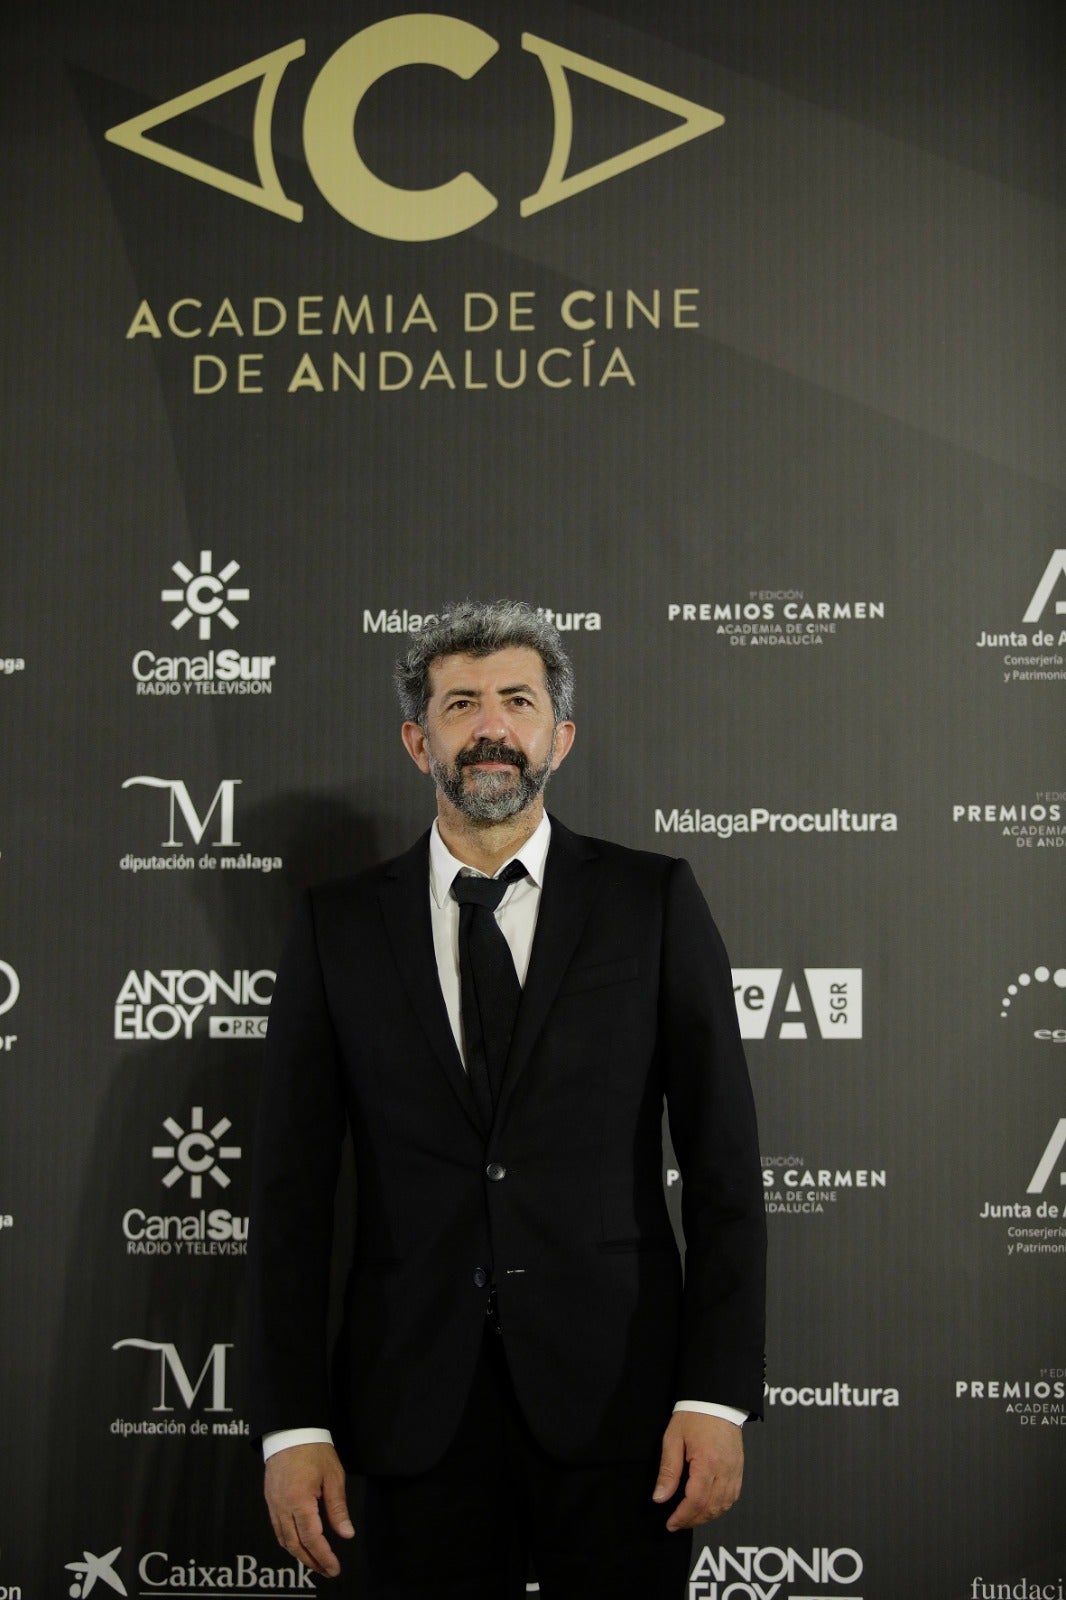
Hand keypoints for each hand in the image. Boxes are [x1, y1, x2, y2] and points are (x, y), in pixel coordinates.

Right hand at [264, 1443, 353, 1576]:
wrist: (291, 1430)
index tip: (335, 1568)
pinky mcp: (270, 1500)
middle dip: (312, 1562)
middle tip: (327, 1571)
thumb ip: (338, 1508)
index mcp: (299, 1501)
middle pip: (295, 1545)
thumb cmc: (314, 1449)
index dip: (323, 1557)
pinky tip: (300, 1544)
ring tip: (316, 1562)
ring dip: (299, 1555)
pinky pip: (278, 1528)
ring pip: (284, 1540)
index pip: (312, 1539)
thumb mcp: (333, 1476)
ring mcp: (273, 1504)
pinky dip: (289, 1542)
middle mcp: (282, 1506)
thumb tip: (346, 1534)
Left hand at [652, 1412, 743, 1529]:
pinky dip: (720, 1507)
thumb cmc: (693, 1415)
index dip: (682, 1517)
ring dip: (706, 1516)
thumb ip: (668, 1471)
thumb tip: (660, 1497)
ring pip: (724, 1506)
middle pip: (711, 1508)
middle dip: (692, 1520)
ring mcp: (735, 1470)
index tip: (670, 1523)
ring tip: (690, 1517)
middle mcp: (725, 1470)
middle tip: (677, 1523)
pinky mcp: (739, 1468)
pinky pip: (733, 1497)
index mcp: (707, 1462)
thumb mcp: (673, 1439)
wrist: (716, 1399)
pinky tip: (708, 1506)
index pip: (696, 1501)